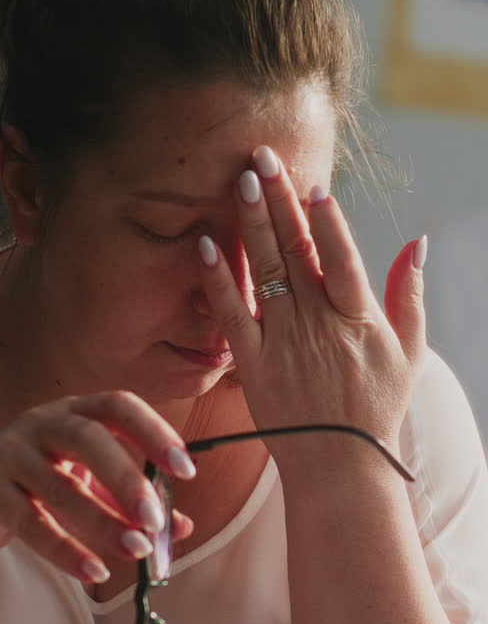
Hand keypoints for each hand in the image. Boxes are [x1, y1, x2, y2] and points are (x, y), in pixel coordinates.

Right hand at [0, 391, 194, 580]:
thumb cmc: (31, 491)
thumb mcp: (84, 490)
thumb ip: (128, 505)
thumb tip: (181, 527)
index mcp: (71, 413)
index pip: (118, 406)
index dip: (155, 433)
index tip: (186, 469)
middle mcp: (39, 424)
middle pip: (89, 438)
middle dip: (127, 479)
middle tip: (155, 518)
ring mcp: (9, 454)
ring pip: (61, 487)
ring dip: (103, 522)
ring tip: (136, 551)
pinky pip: (32, 522)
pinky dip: (66, 549)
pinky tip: (95, 571)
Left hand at [197, 145, 425, 463]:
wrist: (339, 465)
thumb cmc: (375, 407)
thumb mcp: (409, 352)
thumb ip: (409, 295)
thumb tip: (418, 243)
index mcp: (359, 319)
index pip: (342, 258)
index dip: (327, 220)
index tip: (313, 184)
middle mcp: (320, 325)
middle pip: (297, 252)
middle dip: (279, 201)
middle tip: (261, 159)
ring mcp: (285, 343)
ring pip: (266, 272)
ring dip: (252, 225)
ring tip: (240, 183)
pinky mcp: (253, 364)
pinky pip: (232, 315)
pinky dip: (218, 280)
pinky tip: (205, 246)